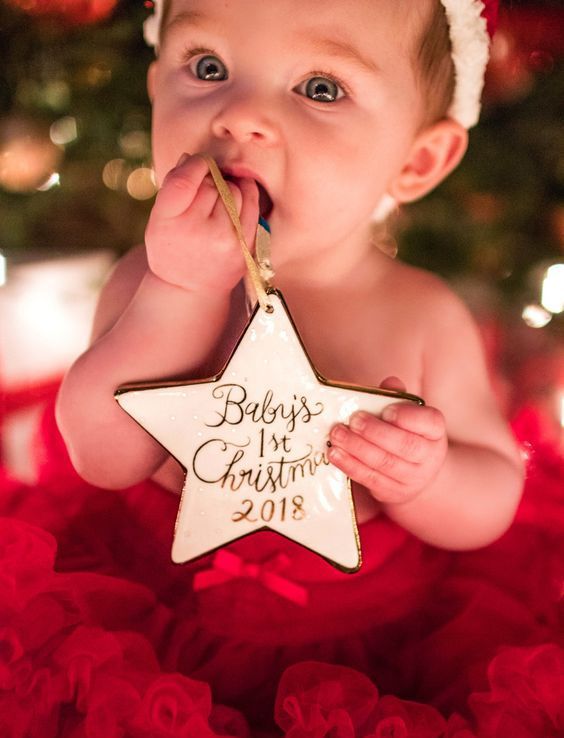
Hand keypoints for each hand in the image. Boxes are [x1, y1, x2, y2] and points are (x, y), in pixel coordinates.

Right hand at [145, 153, 258, 291]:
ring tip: (218, 200)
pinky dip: (247, 194)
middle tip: (203, 194)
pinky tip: (240, 193)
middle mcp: (197, 230)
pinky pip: (252, 205)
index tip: (197, 164)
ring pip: (234, 191)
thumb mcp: (159, 218)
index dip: (194, 165)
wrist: (188, 289)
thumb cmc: (170, 247)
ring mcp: (224, 239)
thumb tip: (192, 157)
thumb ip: (173, 186)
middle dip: (209, 182)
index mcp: (168, 221)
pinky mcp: (244, 246)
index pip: (185, 180)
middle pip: (211, 184)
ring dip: (228, 188)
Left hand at [327, 377, 446, 503]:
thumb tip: (389, 382)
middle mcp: (429, 456)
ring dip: (357, 448)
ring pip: (384, 463)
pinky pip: (370, 479)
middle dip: (375, 432)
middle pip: (405, 445)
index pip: (430, 422)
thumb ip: (397, 397)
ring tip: (337, 434)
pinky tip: (335, 454)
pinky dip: (350, 466)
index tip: (386, 410)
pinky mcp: (393, 493)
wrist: (414, 474)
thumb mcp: (406, 414)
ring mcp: (412, 478)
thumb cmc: (406, 433)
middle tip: (353, 420)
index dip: (408, 417)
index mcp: (435, 431)